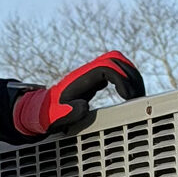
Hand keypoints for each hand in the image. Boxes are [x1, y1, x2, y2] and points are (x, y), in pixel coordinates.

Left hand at [12, 51, 144, 135]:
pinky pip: (114, 72)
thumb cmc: (47, 116)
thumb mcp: (55, 117)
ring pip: (118, 62)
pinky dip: (126, 80)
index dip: (121, 79)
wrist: (39, 111)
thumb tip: (84, 106)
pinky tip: (129, 96)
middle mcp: (87, 73)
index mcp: (80, 79)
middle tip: (137, 97)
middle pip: (116, 59)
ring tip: (138, 96)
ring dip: (131, 76)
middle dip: (131, 75)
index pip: (107, 67)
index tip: (127, 97)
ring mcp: (91, 75)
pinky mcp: (93, 81)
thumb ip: (67, 114)